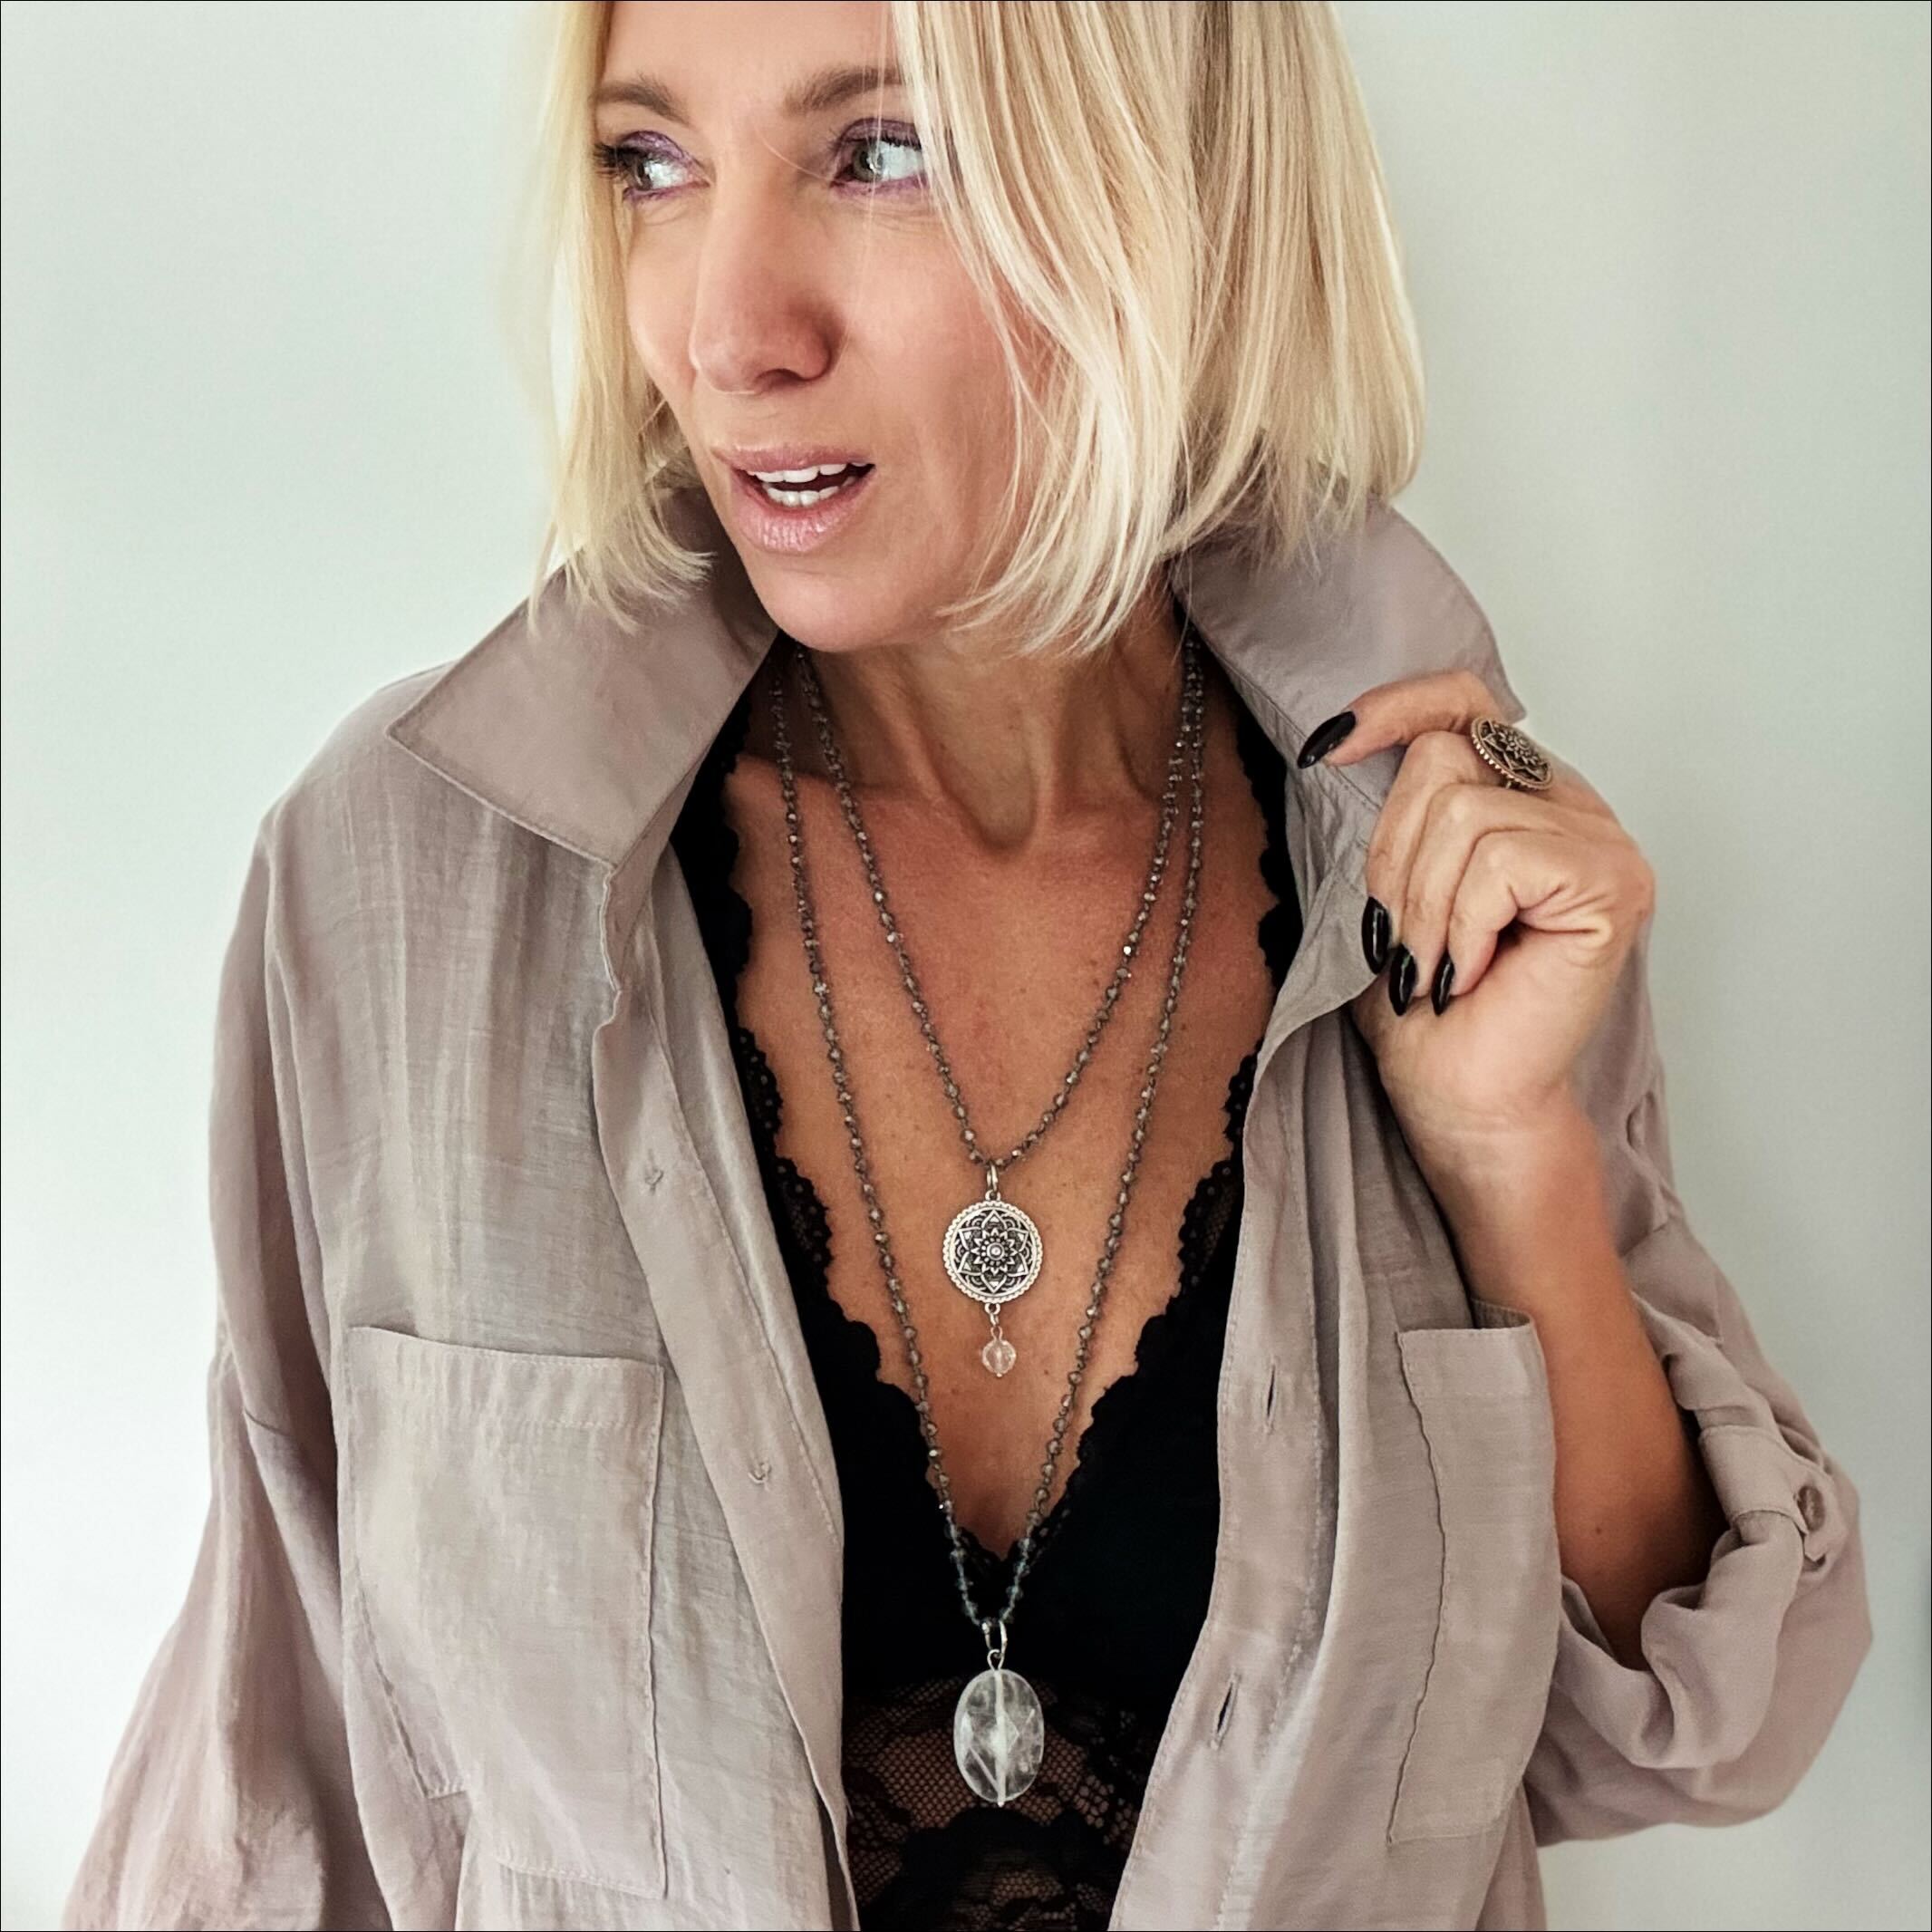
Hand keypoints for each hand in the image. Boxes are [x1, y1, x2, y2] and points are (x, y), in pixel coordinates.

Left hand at [1311, 670, 1655, 1176]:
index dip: (1396, 707)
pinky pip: (1499, 859)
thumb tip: (1338, 742)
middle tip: (1401, 939)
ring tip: (1435, 966)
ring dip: (1423, 903)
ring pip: (1464, 810)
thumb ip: (1397, 814)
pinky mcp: (1612, 884)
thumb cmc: (1425, 1010)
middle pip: (1446, 755)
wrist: (1461, 1100)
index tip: (1329, 748)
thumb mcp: (1389, 889)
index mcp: (1522, 798)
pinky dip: (1462, 922)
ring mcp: (1602, 842)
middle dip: (1394, 853)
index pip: (1465, 703)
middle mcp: (1573, 807)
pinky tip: (1471, 972)